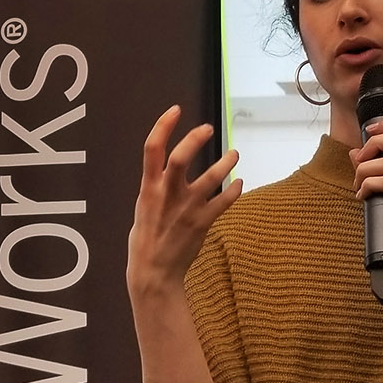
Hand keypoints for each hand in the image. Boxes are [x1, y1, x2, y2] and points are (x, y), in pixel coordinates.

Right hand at [127, 106, 240, 298]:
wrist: (153, 272)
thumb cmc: (145, 239)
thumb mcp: (143, 207)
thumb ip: (156, 187)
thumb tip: (166, 172)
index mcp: (148, 188)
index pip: (152, 148)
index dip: (164, 126)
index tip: (175, 110)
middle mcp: (167, 194)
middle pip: (181, 157)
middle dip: (196, 139)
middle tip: (209, 128)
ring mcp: (186, 208)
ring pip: (211, 177)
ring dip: (226, 162)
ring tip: (234, 154)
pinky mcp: (202, 223)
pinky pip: (224, 202)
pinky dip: (234, 190)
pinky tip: (239, 183)